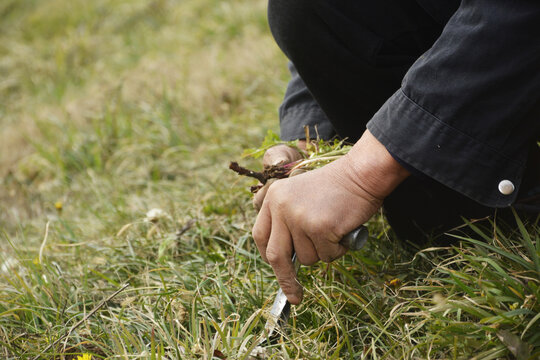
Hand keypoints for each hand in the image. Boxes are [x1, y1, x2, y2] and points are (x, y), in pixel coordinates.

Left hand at [252, 130, 408, 303]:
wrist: (360, 174)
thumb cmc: (335, 188)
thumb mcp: (299, 195)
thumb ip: (286, 220)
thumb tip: (282, 260)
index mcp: (273, 198)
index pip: (260, 236)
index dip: (268, 256)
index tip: (277, 271)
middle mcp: (281, 207)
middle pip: (276, 255)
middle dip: (286, 280)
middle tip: (295, 296)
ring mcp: (299, 218)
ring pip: (307, 258)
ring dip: (323, 253)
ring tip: (334, 229)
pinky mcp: (319, 228)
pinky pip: (327, 256)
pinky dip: (338, 250)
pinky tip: (343, 230)